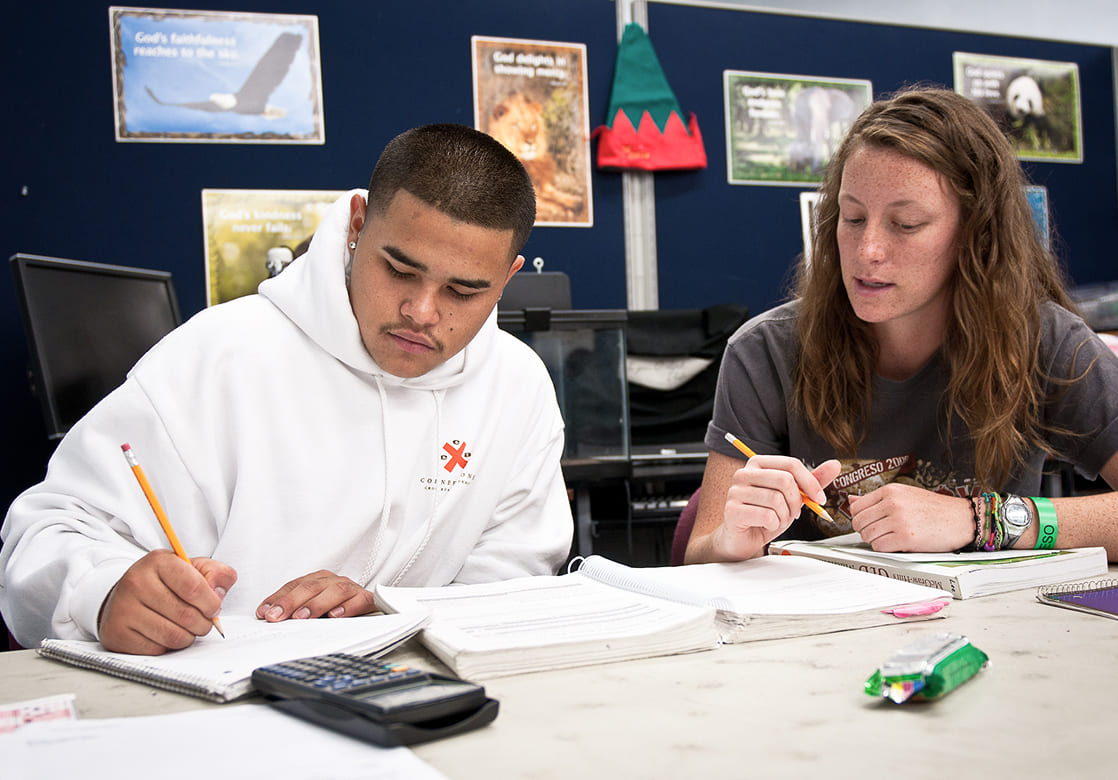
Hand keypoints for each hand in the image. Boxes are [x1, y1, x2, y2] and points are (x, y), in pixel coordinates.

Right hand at [98, 550, 235, 654]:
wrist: (126, 596)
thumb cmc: (166, 582)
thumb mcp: (193, 567)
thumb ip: (216, 573)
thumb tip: (218, 594)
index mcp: (158, 562)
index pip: (194, 587)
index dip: (211, 603)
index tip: (214, 608)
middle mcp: (137, 583)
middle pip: (187, 615)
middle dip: (203, 623)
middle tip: (203, 621)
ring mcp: (124, 609)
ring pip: (174, 636)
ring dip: (188, 636)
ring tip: (186, 628)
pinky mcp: (117, 634)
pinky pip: (157, 649)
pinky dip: (168, 646)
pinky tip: (165, 633)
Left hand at [256, 570, 377, 621]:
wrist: (369, 606)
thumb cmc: (337, 608)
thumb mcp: (313, 608)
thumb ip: (295, 610)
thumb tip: (268, 616)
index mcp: (318, 579)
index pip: (294, 585)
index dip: (278, 598)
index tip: (264, 613)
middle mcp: (333, 581)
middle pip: (311, 587)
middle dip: (291, 602)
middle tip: (276, 616)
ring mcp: (351, 589)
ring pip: (334, 591)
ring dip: (316, 604)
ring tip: (301, 617)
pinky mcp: (367, 599)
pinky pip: (359, 600)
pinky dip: (347, 607)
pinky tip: (335, 616)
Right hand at [713, 454, 840, 559]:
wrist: (743, 538)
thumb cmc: (766, 515)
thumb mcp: (792, 497)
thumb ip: (811, 481)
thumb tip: (835, 465)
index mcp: (758, 464)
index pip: (791, 464)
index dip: (810, 482)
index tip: (820, 498)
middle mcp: (743, 473)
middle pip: (785, 480)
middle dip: (796, 502)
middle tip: (792, 513)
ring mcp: (735, 491)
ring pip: (776, 500)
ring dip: (784, 516)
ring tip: (776, 520)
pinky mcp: (732, 510)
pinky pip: (767, 516)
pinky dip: (774, 525)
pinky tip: (766, 526)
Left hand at [849, 483, 974, 551]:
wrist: (962, 519)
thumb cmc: (935, 509)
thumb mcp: (905, 495)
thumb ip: (877, 500)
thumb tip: (851, 500)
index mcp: (890, 491)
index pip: (857, 507)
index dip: (860, 518)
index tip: (869, 522)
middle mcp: (892, 504)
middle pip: (859, 522)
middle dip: (866, 530)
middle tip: (880, 532)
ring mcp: (899, 520)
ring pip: (867, 535)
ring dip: (875, 540)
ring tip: (891, 537)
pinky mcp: (906, 538)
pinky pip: (879, 547)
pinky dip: (884, 548)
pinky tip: (897, 544)